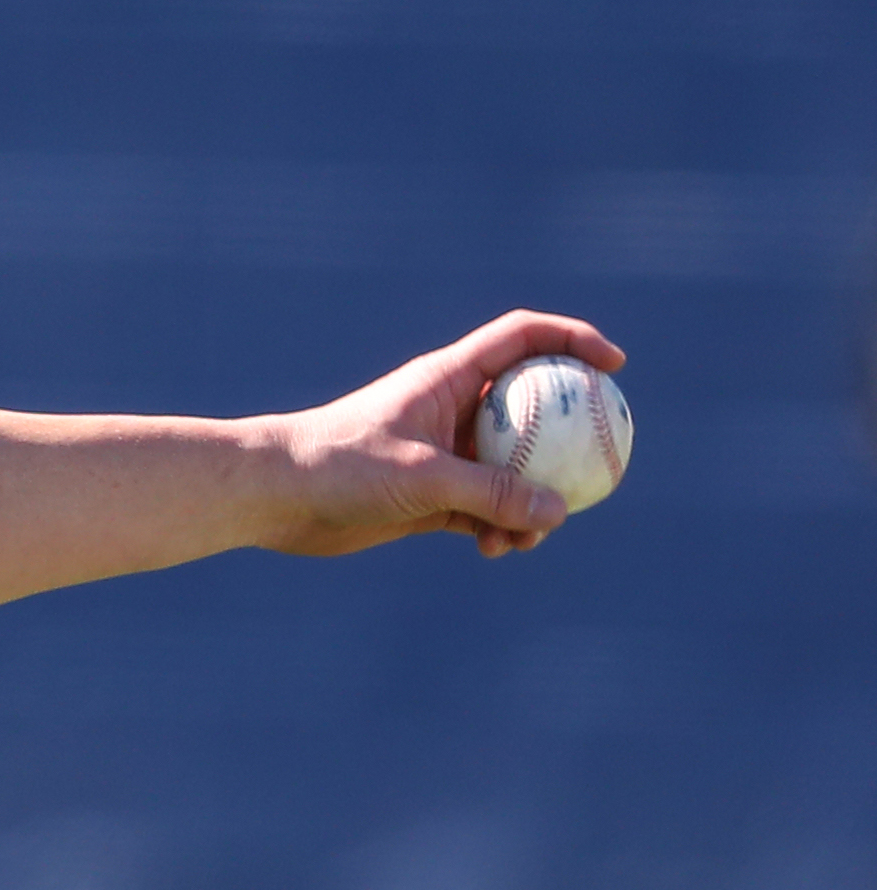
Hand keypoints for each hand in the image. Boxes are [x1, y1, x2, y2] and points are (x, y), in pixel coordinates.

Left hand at [254, 309, 622, 559]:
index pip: (522, 339)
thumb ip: (491, 493)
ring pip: (515, 468)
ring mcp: (444, 453)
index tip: (616, 367)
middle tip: (603, 467)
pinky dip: (501, 527)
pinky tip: (497, 549)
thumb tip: (557, 511)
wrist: (274, 497)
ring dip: (534, 499)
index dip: (573, 340)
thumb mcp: (422, 476)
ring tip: (530, 534)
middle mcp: (451, 409)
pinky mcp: (431, 495)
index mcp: (449, 378)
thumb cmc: (339, 466)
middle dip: (569, 437)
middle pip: (532, 409)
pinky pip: (488, 508)